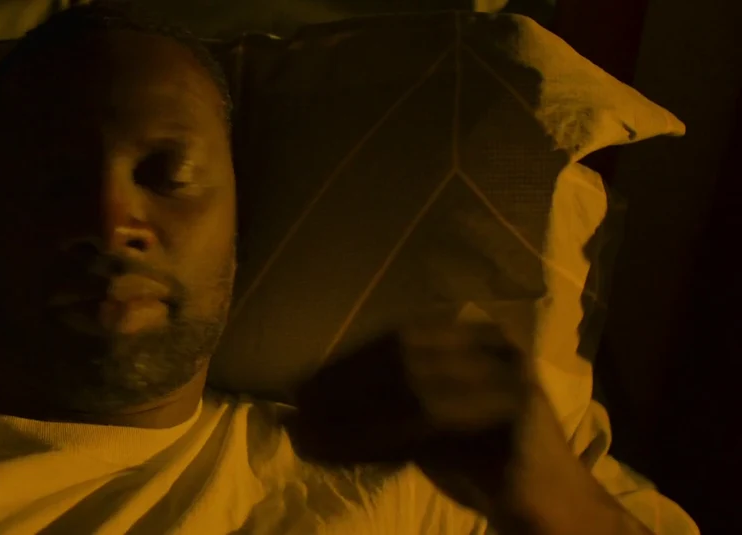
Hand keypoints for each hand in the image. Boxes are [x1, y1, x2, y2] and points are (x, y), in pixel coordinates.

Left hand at [283, 322, 651, 534]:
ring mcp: (506, 384)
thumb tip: (308, 403)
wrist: (557, 514)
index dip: (346, 361)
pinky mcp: (506, 424)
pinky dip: (369, 442)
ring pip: (407, 395)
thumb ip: (386, 407)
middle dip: (341, 386)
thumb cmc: (487, 470)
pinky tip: (334, 452)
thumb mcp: (430, 427)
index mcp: (481, 339)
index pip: (401, 340)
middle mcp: (497, 352)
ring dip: (347, 417)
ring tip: (304, 434)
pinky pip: (422, 430)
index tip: (301, 384)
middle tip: (296, 407)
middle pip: (401, 362)